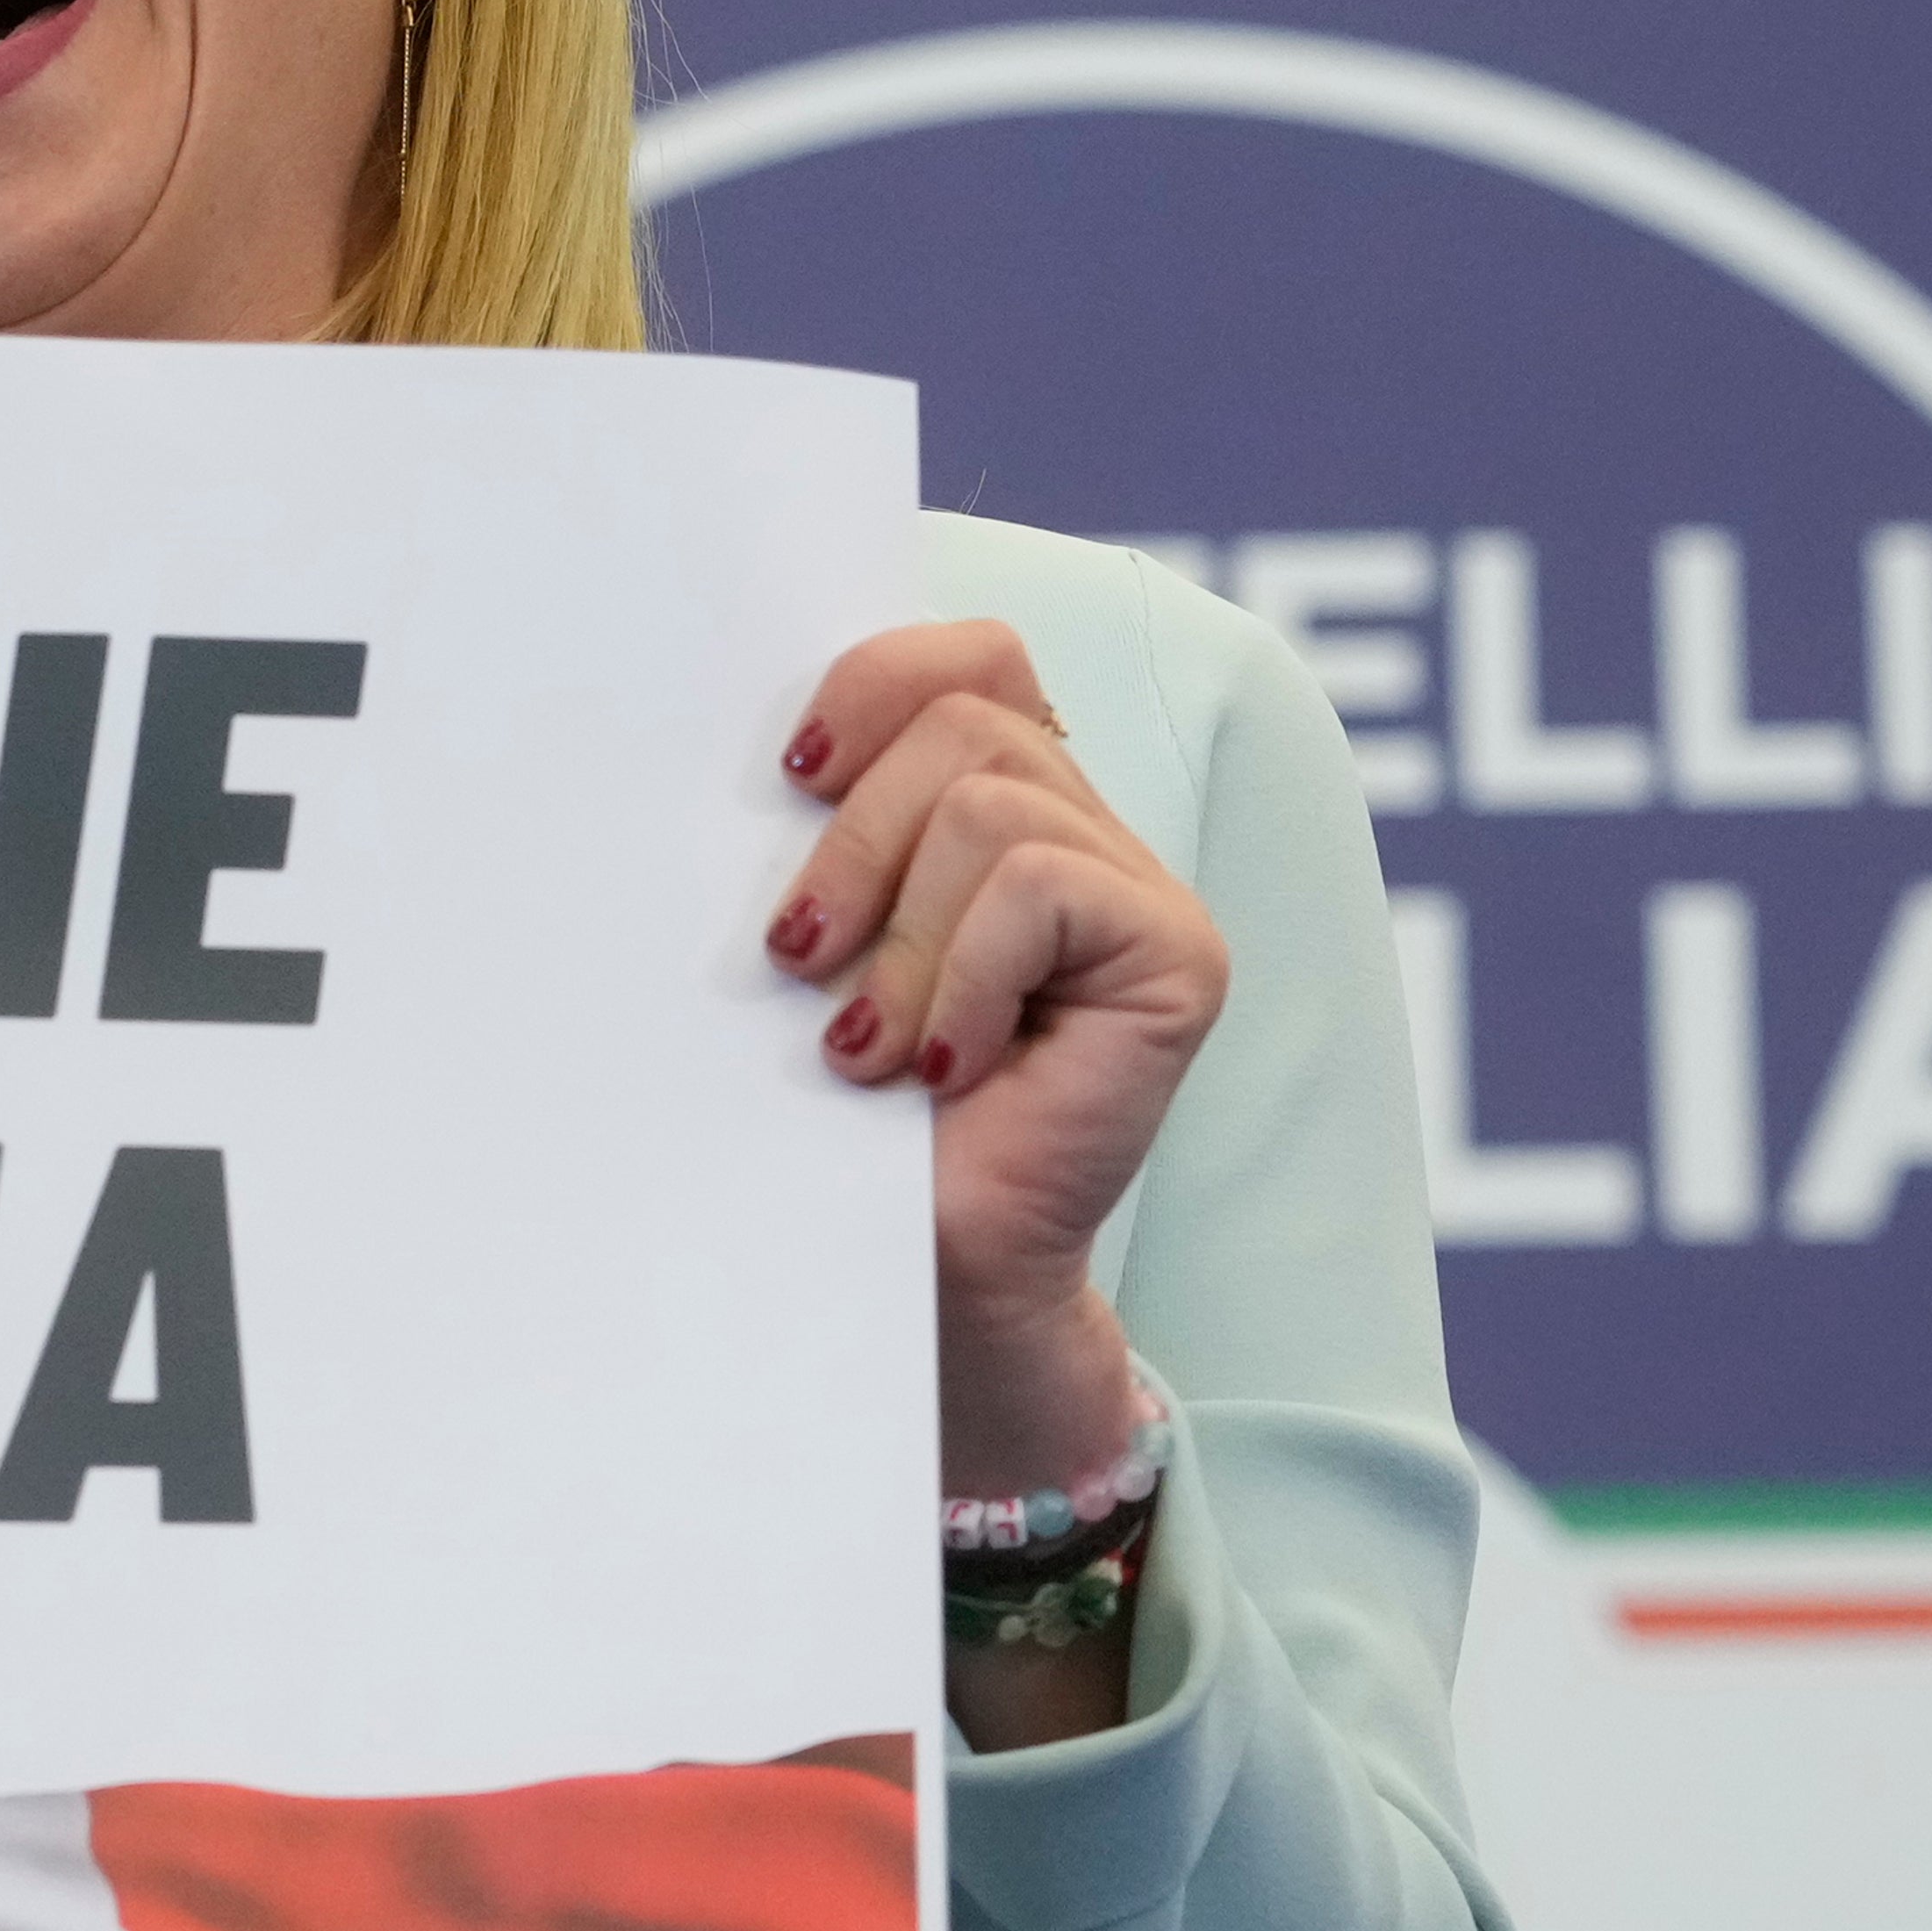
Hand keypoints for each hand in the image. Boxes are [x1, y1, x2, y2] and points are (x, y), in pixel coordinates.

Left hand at [763, 624, 1226, 1497]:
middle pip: (965, 719)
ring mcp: (1143, 893)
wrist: (912, 1275)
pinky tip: (938, 1067)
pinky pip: (1043, 886)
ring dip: (898, 932)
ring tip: (864, 1042)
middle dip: (852, 838)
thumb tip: (753, 738)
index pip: (968, 655)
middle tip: (796, 958)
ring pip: (992, 802)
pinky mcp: (1179, 958)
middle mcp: (1085, 828)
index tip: (785, 775)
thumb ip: (823, 825)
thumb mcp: (818, 938)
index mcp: (1001, 801)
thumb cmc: (842, 1113)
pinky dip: (960, 974)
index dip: (873, 683)